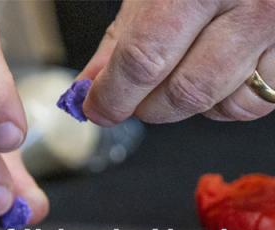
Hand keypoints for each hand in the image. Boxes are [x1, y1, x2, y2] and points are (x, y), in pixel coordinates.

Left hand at [81, 0, 274, 123]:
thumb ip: (122, 37)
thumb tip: (91, 84)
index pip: (144, 58)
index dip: (113, 94)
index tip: (98, 108)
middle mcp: (249, 3)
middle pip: (183, 91)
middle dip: (144, 107)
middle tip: (130, 98)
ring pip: (216, 105)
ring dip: (180, 106)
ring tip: (174, 74)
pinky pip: (248, 104)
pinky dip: (220, 102)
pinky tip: (212, 73)